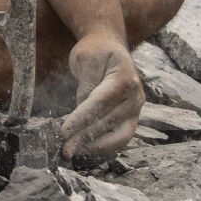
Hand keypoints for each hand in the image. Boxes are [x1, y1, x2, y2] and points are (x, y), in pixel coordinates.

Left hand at [61, 34, 144, 158]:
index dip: (82, 118)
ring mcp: (135, 110)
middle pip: (109, 122)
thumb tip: (81, 111)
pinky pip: (119, 138)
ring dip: (95, 147)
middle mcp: (135, 96)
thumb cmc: (96, 51)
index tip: (64, 131)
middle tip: (64, 148)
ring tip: (73, 152)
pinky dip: (103, 146)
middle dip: (85, 137)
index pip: (101, 102)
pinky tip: (84, 150)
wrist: (110, 48)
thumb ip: (86, 84)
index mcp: (125, 78)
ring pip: (118, 136)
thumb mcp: (87, 58)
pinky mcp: (130, 119)